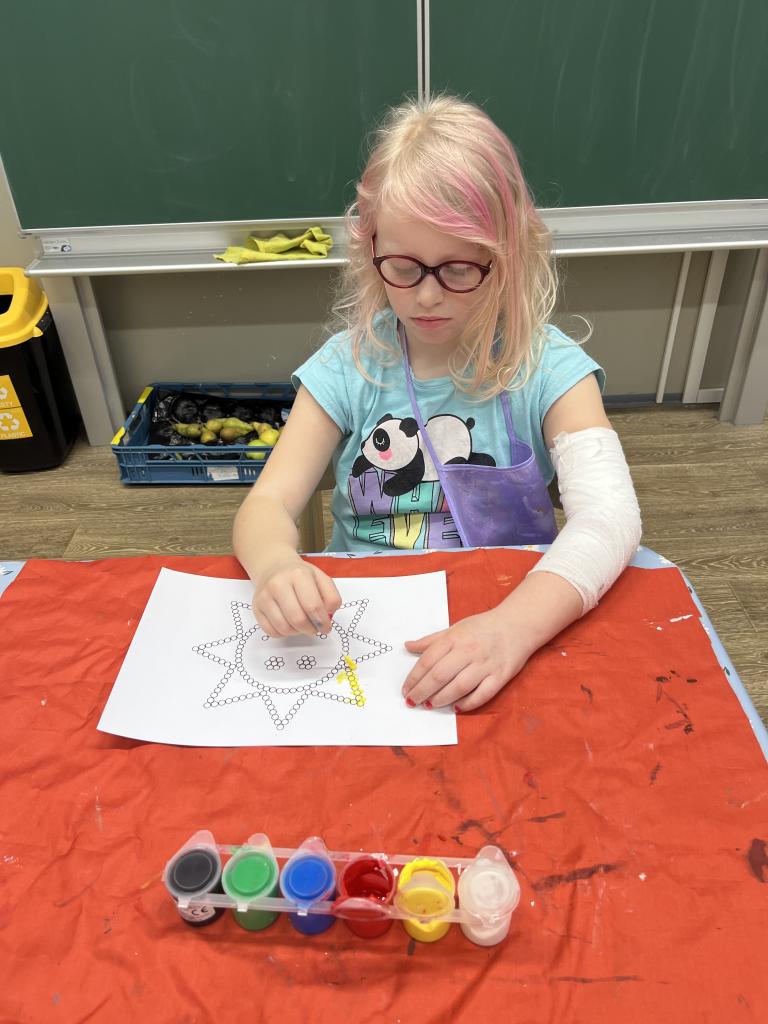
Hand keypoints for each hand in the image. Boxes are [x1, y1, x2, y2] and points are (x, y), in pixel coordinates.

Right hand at [252, 557, 341, 637]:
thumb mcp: (321, 578)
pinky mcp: (256, 608)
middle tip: (315, 629)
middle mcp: (278, 584)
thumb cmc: (301, 576)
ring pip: (284, 628)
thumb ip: (331, 597)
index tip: (326, 627)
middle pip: (297, 619)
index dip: (323, 622)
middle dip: (311, 629)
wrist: (274, 567)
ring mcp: (264, 596)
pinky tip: (289, 624)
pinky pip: (271, 631)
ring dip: (297, 632)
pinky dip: (283, 633)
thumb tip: (328, 616)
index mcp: (298, 574)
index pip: (313, 605)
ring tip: (302, 625)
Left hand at [401, 608, 532, 711]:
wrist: (517, 624)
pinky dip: (467, 703)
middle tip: (412, 702)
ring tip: (429, 705)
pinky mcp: (500, 676)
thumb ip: (431, 641)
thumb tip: (407, 646)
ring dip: (441, 699)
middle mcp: (468, 651)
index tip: (406, 690)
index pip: (428, 660)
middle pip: (439, 676)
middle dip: (422, 691)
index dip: (414, 677)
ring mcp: (485, 664)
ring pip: (458, 687)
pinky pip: (482, 694)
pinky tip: (456, 707)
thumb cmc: (483, 627)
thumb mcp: (455, 629)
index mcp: (455, 638)